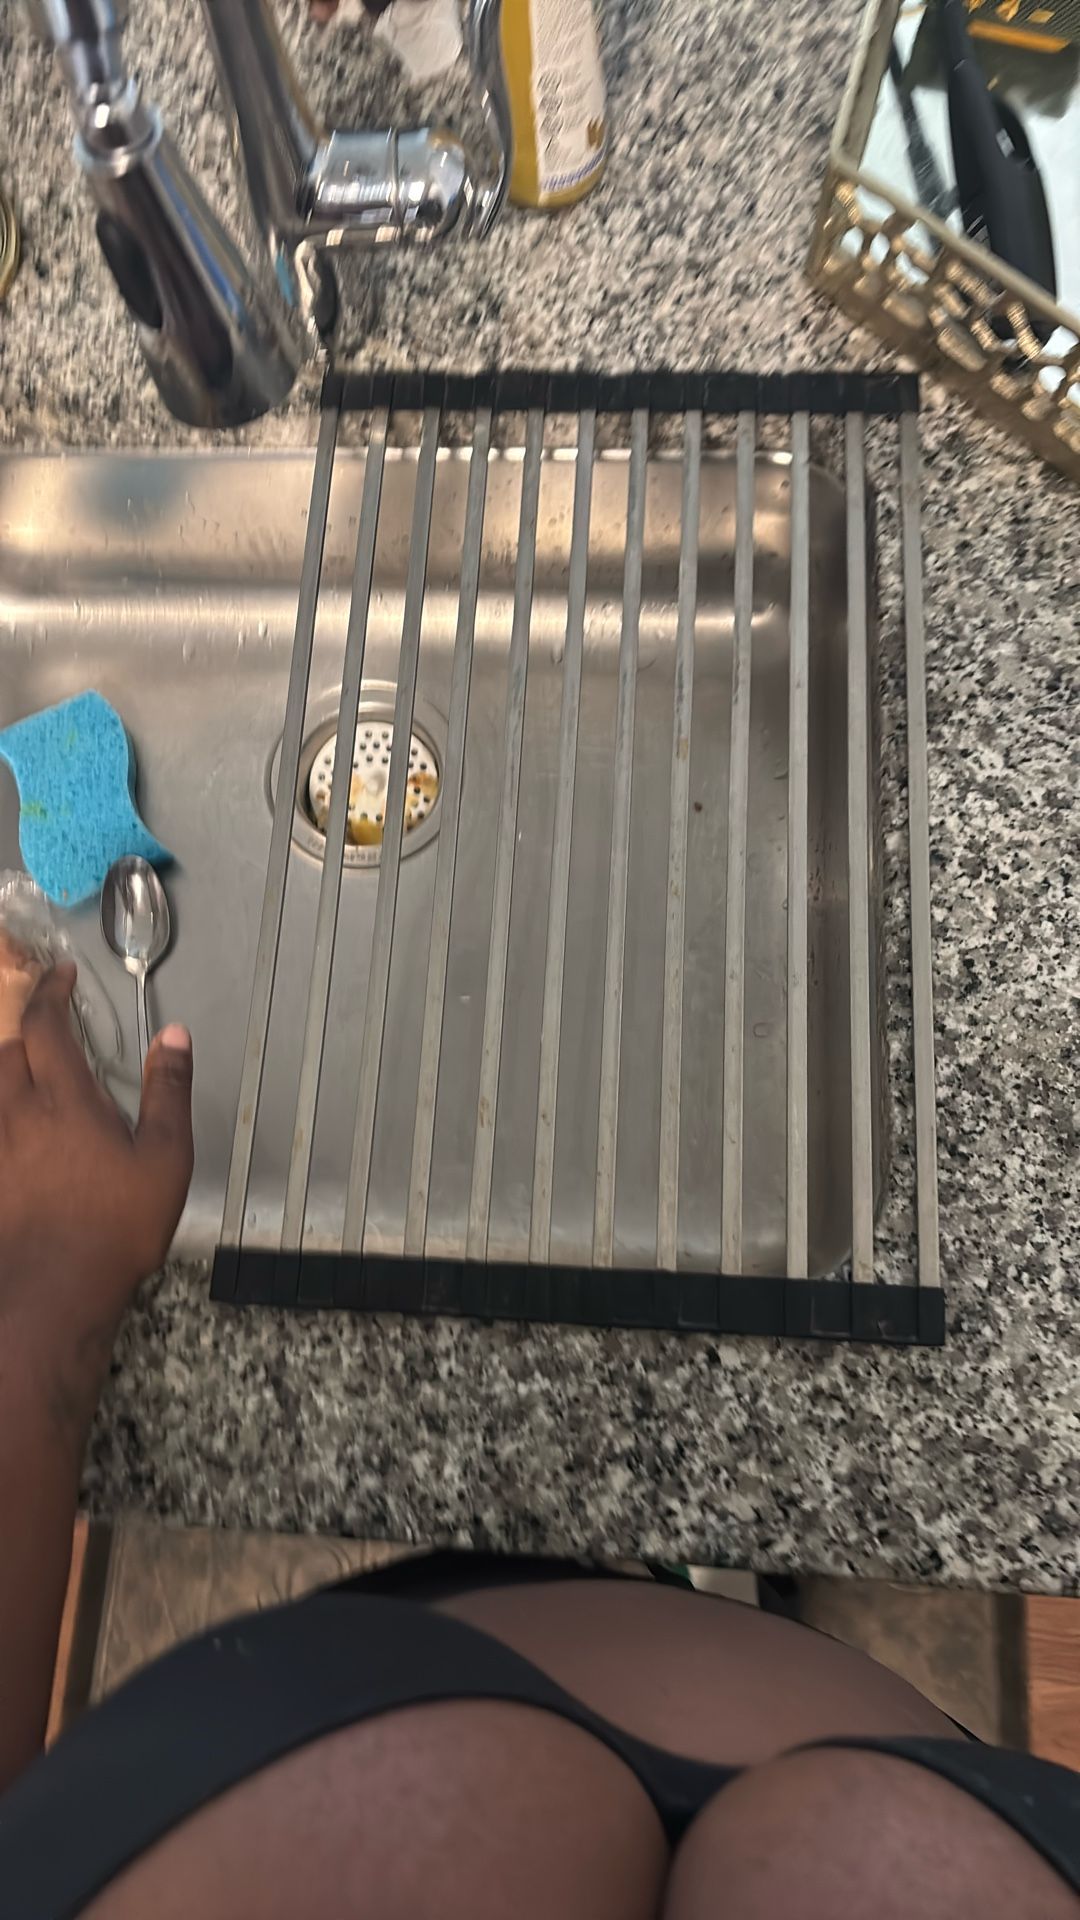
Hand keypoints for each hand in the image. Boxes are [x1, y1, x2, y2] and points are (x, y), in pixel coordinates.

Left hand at [0, 963, 193, 1369]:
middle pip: (6, 1050)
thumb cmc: (116, 1225)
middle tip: (49, 1024)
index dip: (51, 993)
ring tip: (29, 1070)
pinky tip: (17, 1129)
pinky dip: (2, 1112)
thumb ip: (168, 1091)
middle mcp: (18, 1114)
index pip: (46, 1026)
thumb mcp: (165, 1157)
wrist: (53, 1291)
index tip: (61, 974)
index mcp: (64, 1100)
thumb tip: (173, 1036)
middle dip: (25, 1028)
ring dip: (7, 1066)